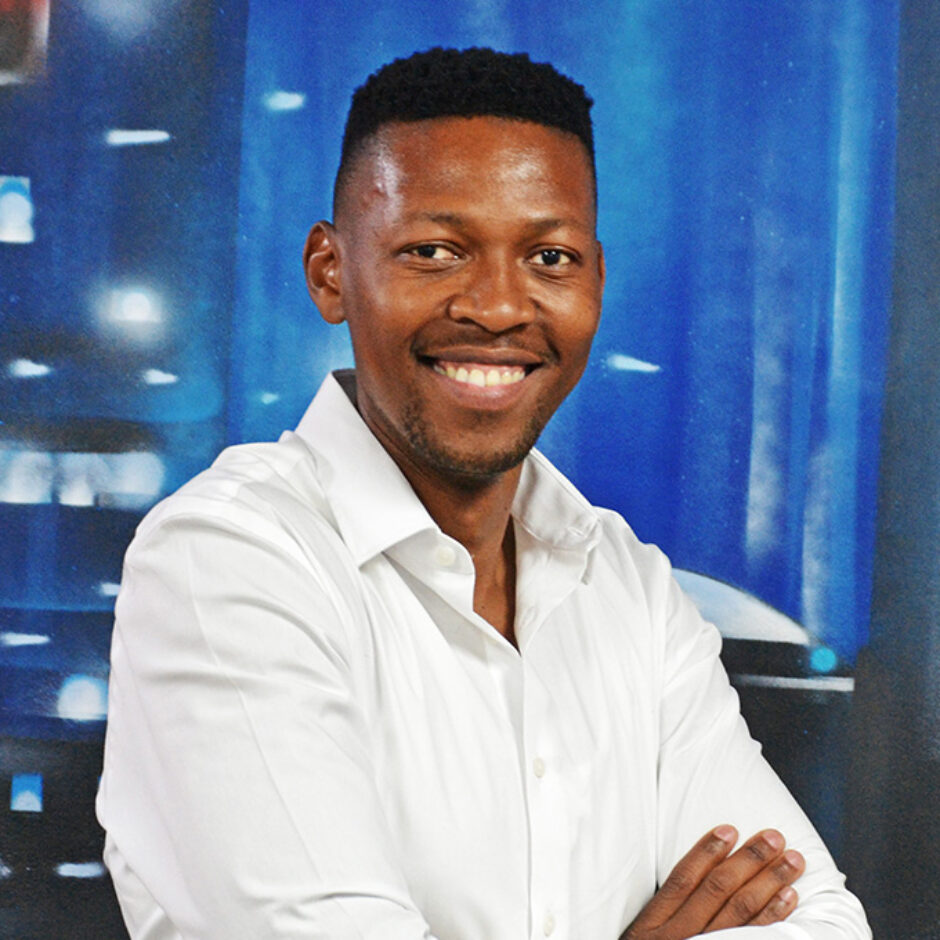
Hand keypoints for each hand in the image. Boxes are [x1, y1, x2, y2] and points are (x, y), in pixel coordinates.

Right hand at [620, 825, 804, 938]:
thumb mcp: (641, 936)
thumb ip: (664, 911)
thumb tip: (701, 869)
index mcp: (653, 925)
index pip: (682, 880)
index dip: (706, 852)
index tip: (730, 829)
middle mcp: (679, 937)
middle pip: (717, 891)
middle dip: (749, 861)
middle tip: (775, 838)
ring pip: (739, 914)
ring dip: (769, 884)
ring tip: (792, 862)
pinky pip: (751, 938)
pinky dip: (773, 918)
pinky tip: (788, 898)